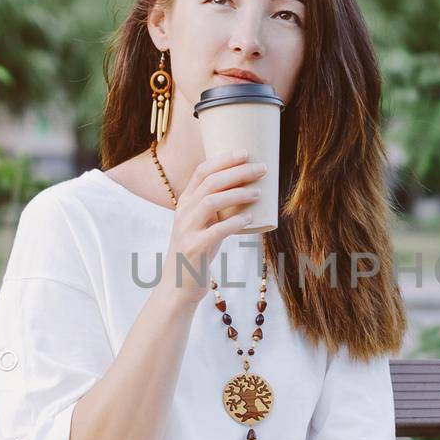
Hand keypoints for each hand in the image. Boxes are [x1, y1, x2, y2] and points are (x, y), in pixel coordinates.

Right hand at [161, 149, 266, 305]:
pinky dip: (235, 222)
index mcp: (185, 203)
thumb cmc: (197, 252)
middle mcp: (183, 212)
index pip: (202, 171)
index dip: (224, 159)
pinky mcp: (194, 248)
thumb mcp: (203, 225)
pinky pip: (216, 231)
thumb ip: (218, 209)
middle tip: (261, 169)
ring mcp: (187, 230)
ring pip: (211, 201)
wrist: (178, 286)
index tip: (246, 152)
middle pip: (210, 182)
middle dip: (237, 172)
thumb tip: (248, 190)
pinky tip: (249, 218)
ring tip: (258, 192)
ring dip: (237, 193)